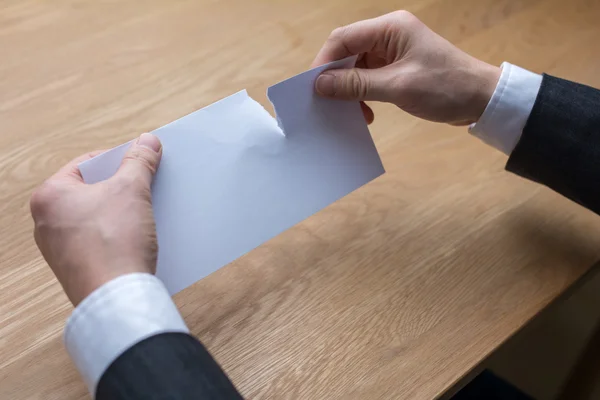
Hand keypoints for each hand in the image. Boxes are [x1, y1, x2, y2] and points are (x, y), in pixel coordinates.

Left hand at [30, 133, 161, 305]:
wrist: (118, 296)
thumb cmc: (115, 242)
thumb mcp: (132, 189)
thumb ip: (140, 161)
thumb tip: (147, 141)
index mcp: (48, 196)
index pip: (87, 163)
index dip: (119, 159)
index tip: (141, 162)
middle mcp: (45, 222)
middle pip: (92, 190)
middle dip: (122, 186)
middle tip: (145, 185)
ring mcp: (58, 248)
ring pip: (96, 216)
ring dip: (122, 210)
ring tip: (145, 211)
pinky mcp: (76, 267)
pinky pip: (98, 239)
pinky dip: (118, 233)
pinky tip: (138, 236)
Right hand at [312, 11, 500, 124]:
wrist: (481, 99)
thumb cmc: (445, 87)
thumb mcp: (398, 87)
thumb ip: (357, 85)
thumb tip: (320, 85)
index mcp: (390, 28)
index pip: (343, 38)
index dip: (324, 62)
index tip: (313, 88)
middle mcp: (388, 35)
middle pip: (347, 52)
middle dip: (336, 79)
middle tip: (328, 104)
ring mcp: (393, 51)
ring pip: (356, 68)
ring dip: (350, 91)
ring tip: (353, 113)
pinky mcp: (397, 67)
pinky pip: (369, 78)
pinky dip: (363, 95)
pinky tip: (366, 113)